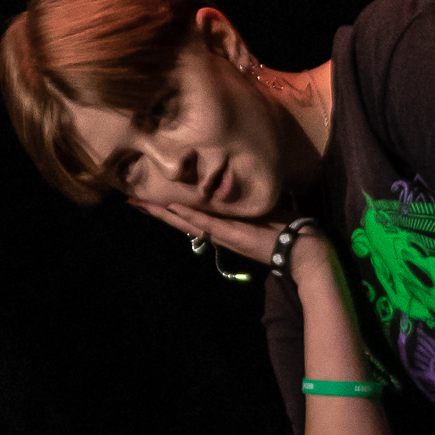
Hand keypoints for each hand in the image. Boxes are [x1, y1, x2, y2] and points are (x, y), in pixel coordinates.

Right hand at [132, 199, 286, 267]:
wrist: (301, 249)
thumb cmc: (285, 229)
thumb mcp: (263, 211)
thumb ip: (249, 202)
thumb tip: (244, 185)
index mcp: (224, 226)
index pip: (191, 216)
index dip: (170, 209)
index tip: (150, 199)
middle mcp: (219, 232)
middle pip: (181, 221)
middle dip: (157, 212)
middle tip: (133, 202)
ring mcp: (224, 235)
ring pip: (188, 224)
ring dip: (164, 214)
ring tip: (143, 205)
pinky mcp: (233, 235)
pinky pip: (207, 225)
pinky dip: (190, 218)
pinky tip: (174, 210)